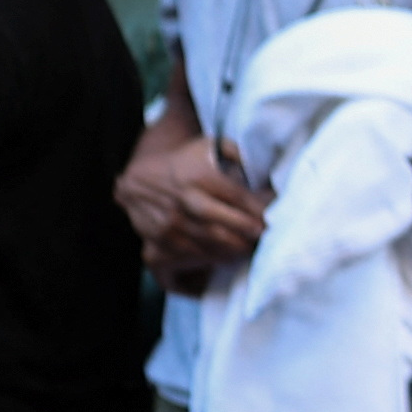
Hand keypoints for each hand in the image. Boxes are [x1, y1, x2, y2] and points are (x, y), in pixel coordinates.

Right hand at [118, 133, 268, 284]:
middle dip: (246, 239)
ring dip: (232, 254)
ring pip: (207, 249)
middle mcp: (182, 203)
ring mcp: (168, 226)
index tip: (273, 220)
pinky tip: (223, 260)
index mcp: (199, 178)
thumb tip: (266, 170)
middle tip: (263, 241)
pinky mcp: (157, 243)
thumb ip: (239, 154)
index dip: (258, 212)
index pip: (237, 199)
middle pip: (221, 229)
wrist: (139, 178)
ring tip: (248, 251)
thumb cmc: (185, 162)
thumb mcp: (210, 147)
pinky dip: (209, 264)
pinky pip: (187, 260)